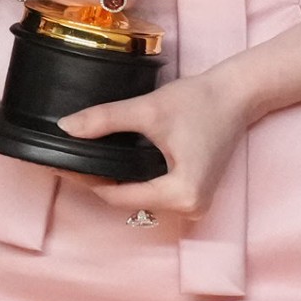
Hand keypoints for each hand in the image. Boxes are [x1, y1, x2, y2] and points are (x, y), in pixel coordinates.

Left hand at [58, 71, 244, 220]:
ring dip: (117, 180)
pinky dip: (137, 178)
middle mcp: (190, 209)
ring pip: (141, 197)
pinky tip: (119, 162)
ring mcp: (195, 204)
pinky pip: (155, 192)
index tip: (61, 163)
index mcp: (181, 196)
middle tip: (71, 158)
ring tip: (90, 158)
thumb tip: (65, 128)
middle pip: (129, 200)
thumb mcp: (151, 109)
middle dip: (100, 180)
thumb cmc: (201, 100)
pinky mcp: (195, 193)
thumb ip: (106, 119)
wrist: (239, 91)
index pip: (118, 196)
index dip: (87, 179)